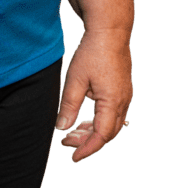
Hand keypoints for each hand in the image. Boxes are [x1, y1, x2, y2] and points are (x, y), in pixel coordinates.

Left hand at [55, 30, 132, 162]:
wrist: (110, 31)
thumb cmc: (92, 52)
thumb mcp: (75, 80)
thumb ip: (69, 106)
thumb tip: (61, 129)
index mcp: (112, 103)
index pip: (101, 136)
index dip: (87, 148)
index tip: (73, 156)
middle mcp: (123, 102)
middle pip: (108, 133)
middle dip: (87, 141)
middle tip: (66, 142)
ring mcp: (125, 95)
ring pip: (112, 124)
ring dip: (93, 131)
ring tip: (73, 132)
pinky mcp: (123, 89)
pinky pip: (114, 113)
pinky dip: (100, 120)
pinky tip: (88, 119)